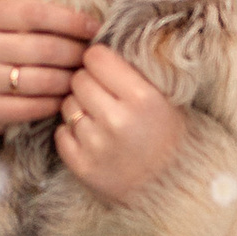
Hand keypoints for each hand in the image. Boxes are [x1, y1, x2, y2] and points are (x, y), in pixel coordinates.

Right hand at [0, 0, 98, 134]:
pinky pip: (32, 107)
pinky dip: (55, 104)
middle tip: (92, 59)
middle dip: (76, 53)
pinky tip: (65, 99)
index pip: (35, 13)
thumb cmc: (8, 48)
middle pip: (43, 48)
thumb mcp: (14, 22)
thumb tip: (90, 19)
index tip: (95, 28)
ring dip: (70, 80)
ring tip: (83, 78)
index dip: (70, 20)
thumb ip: (41, 14)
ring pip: (42, 79)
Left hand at [55, 40, 190, 203]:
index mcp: (143, 98)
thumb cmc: (169, 136)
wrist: (175, 187)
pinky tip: (93, 137)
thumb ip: (130, 73)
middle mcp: (118, 121)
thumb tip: (92, 48)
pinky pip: (61, 133)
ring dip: (79, 108)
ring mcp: (98, 146)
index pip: (96, 58)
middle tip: (103, 96)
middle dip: (88, 84)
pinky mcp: (83, 167)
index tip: (105, 69)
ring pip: (67, 106)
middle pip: (79, 80)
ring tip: (100, 118)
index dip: (98, 60)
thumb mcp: (163, 98)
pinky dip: (72, 133)